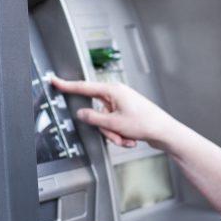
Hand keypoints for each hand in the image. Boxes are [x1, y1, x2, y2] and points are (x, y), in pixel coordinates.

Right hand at [51, 77, 176, 149]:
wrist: (165, 132)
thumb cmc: (145, 123)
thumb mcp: (114, 124)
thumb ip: (93, 118)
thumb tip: (81, 114)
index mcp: (113, 90)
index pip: (84, 87)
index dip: (67, 86)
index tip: (55, 81)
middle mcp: (117, 95)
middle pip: (97, 112)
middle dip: (105, 128)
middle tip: (117, 135)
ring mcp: (122, 104)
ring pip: (106, 123)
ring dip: (114, 134)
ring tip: (127, 138)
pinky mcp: (127, 114)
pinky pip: (115, 126)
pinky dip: (121, 135)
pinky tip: (132, 139)